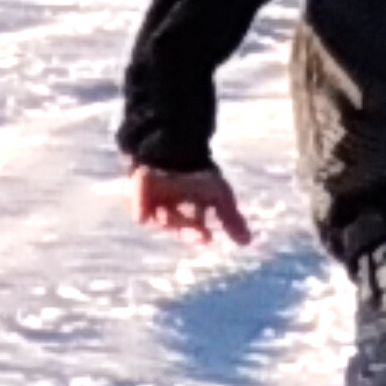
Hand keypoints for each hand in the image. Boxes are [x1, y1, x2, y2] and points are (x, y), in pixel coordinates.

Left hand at [130, 161, 249, 246]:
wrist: (177, 143)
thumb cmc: (198, 170)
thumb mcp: (219, 193)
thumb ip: (230, 217)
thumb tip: (247, 242)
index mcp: (186, 207)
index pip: (193, 226)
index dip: (198, 233)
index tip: (207, 238)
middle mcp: (170, 206)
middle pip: (177, 222)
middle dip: (187, 229)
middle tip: (198, 234)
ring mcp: (153, 198)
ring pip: (161, 214)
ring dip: (172, 218)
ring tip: (179, 218)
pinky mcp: (138, 188)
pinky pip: (138, 202)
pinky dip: (141, 208)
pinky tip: (143, 217)